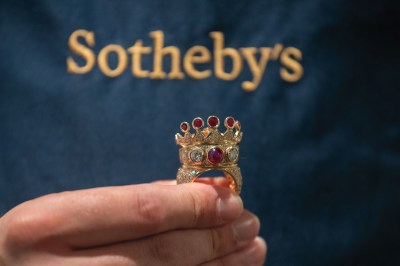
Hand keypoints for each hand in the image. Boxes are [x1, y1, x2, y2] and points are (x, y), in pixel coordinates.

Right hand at [0, 179, 266, 264]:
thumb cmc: (37, 246)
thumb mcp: (65, 215)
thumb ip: (125, 205)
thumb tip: (194, 195)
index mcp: (46, 226)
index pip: (140, 211)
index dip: (194, 204)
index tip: (230, 197)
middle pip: (161, 254)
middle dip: (215, 238)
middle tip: (250, 223)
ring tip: (252, 250)